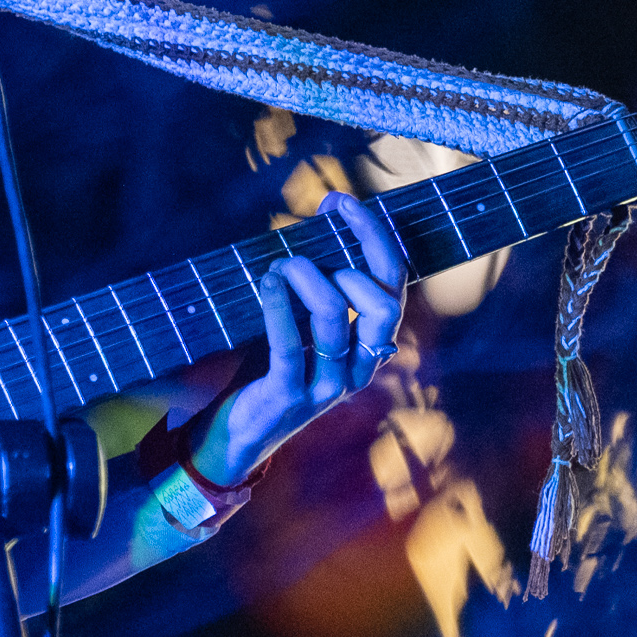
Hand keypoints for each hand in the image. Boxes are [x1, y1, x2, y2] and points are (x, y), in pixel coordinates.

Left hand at [188, 192, 404, 486]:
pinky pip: (290, 342)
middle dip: (355, 252)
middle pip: (382, 302)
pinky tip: (267, 281)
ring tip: (280, 264)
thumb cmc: (272, 368)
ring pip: (334, 313)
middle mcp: (360, 367)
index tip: (344, 202)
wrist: (242, 435)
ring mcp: (328, 385)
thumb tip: (320, 222)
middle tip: (315, 229)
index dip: (376, 239)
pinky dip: (277, 303)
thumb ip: (321, 288)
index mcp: (371, 347)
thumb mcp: (306, 327)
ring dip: (305, 274)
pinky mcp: (291, 394)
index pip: (394, 287)